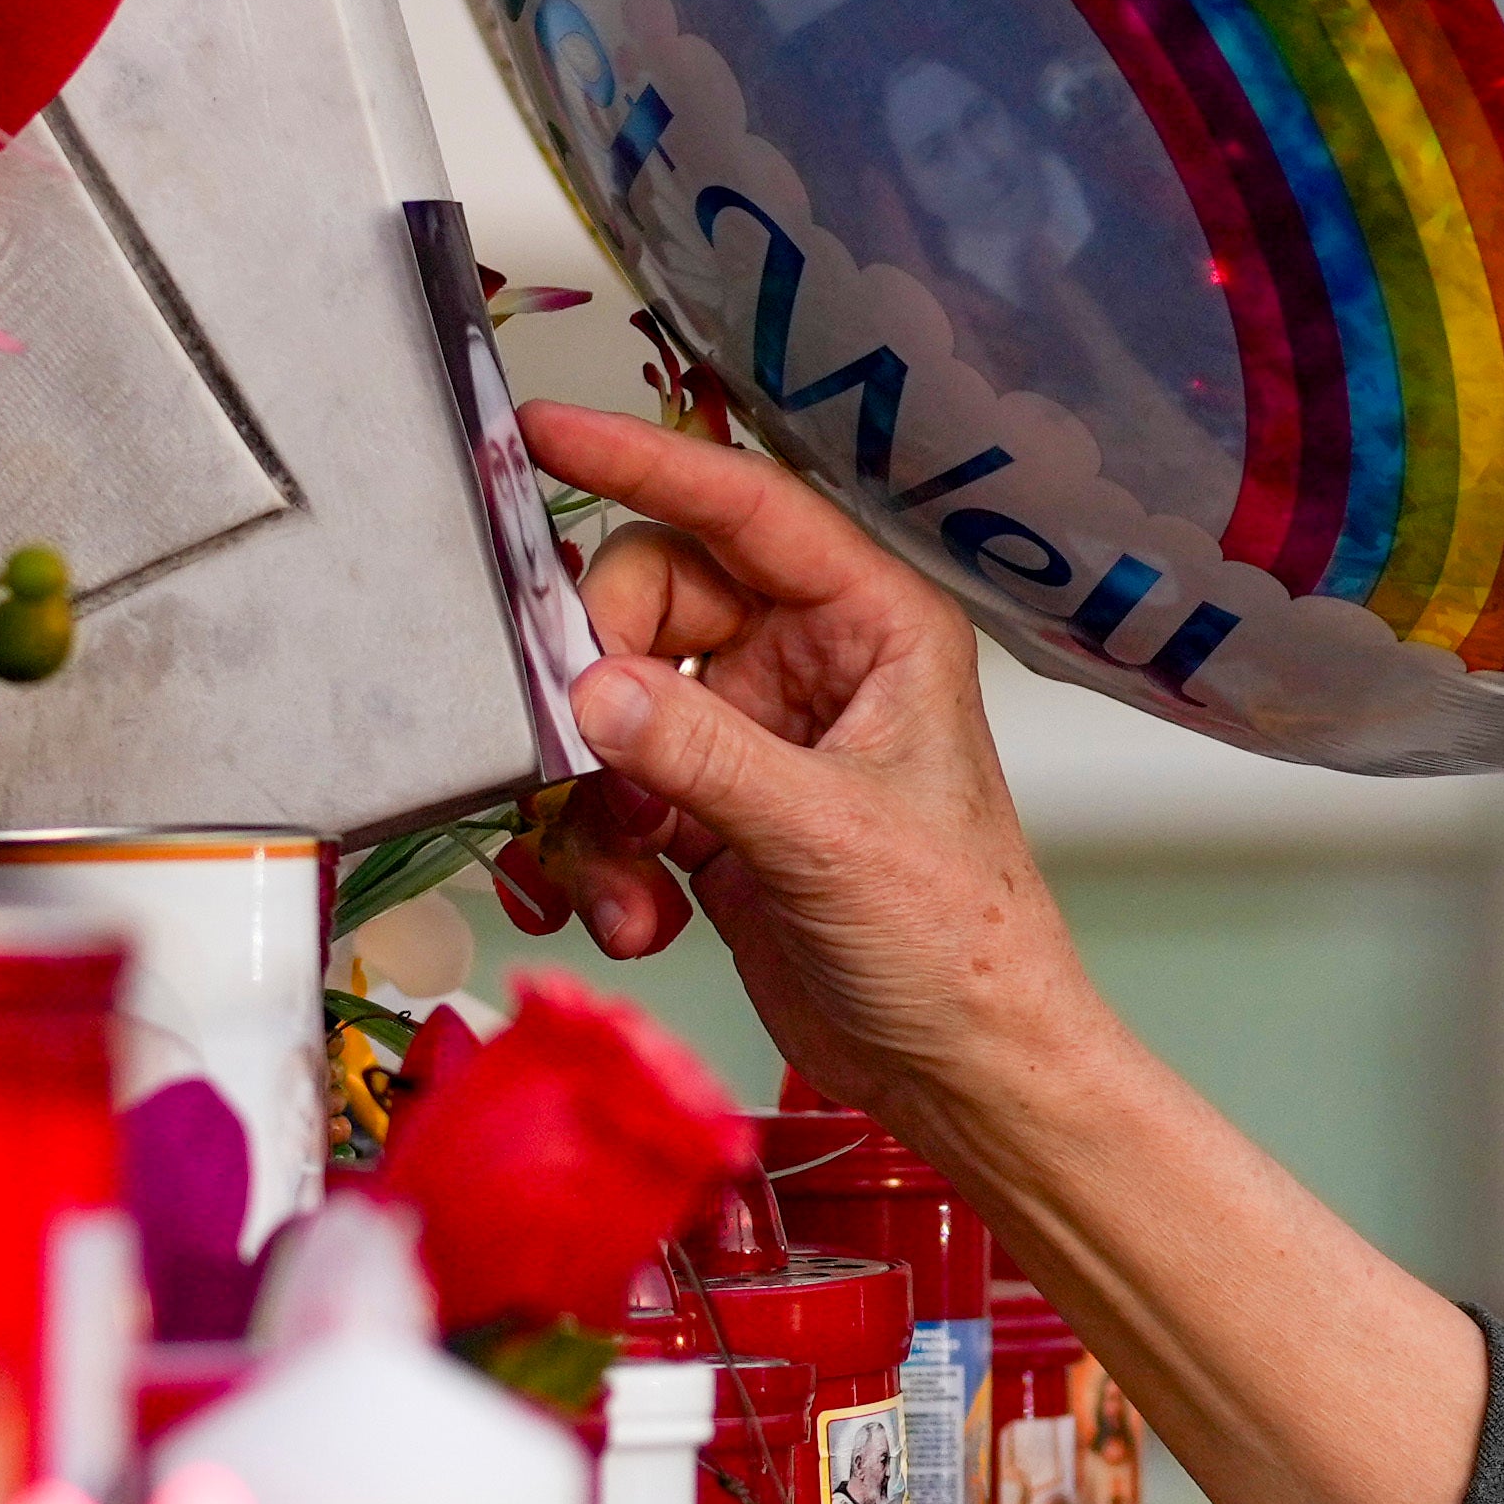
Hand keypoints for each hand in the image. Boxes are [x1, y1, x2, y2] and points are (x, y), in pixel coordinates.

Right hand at [498, 400, 1092, 1144]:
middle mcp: (808, 663)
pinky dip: (600, 856)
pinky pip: (612, 795)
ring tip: (624, 879)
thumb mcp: (828, 836)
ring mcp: (752, 737)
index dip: (641, 461)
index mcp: (872, 625)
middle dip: (598, 680)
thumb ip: (702, 755)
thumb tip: (590, 691)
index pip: (743, 508)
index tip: (543, 433)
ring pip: (614, 707)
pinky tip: (633, 917)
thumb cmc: (958, 943)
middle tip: (584, 753)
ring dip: (594, 799)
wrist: (961, 1071)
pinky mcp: (709, 812)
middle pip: (647, 603)